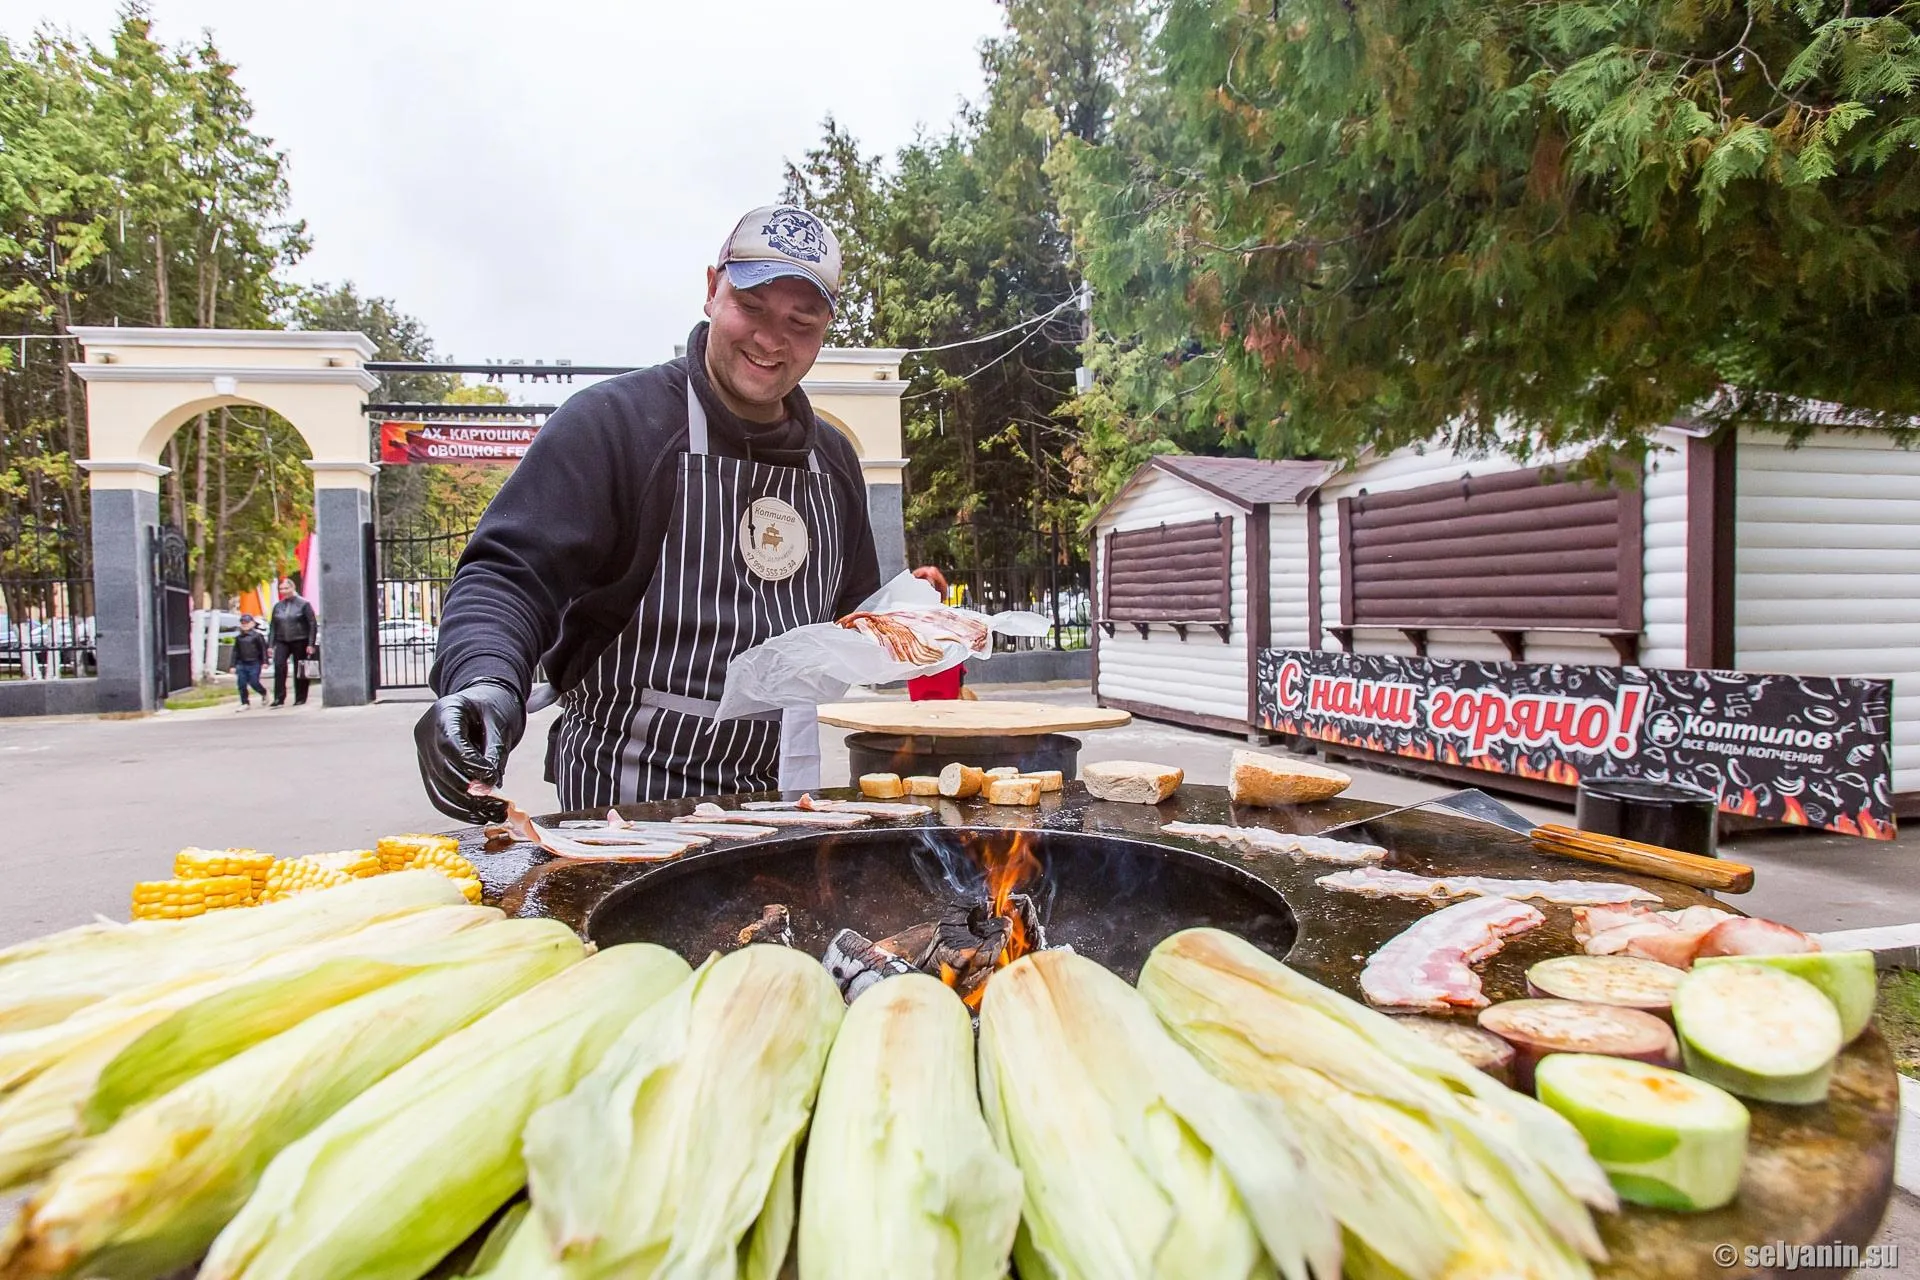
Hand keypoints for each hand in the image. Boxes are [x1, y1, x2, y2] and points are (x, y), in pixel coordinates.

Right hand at [414, 679, 526, 822]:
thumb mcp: (499, 721)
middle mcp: (426, 734)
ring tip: (494, 814)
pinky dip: (458, 809)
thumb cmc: (490, 708)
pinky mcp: (427, 771)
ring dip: (467, 806)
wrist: (478, 705)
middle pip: (443, 770)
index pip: (449, 744)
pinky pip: (438, 795)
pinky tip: (479, 816)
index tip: (492, 777)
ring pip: (440, 788)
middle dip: (472, 792)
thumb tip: (492, 782)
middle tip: (499, 805)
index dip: (470, 764)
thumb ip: (495, 750)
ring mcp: (423, 754)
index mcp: (443, 712)